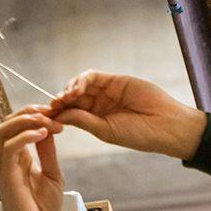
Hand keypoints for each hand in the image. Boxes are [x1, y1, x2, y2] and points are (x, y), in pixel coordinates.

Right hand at [0, 106, 64, 210]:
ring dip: (24, 121)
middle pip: (5, 122)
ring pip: (1, 131)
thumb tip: (49, 129)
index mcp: (16, 158)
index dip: (33, 114)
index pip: (16, 125)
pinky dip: (24, 136)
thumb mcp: (52, 175)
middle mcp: (6, 160)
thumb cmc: (43, 210)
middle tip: (52, 112)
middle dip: (28, 112)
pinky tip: (43, 134)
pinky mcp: (7, 177)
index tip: (56, 113)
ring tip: (47, 121)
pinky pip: (9, 149)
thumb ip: (48, 153)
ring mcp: (4, 168)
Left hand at [47, 71, 206, 159]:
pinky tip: (77, 90)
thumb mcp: (105, 131)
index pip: (70, 114)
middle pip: (71, 98)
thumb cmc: (139, 134)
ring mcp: (106, 91)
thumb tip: (58, 115)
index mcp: (96, 121)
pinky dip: (81, 80)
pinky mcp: (114, 80)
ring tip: (66, 98)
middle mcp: (98, 105)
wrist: (165, 125)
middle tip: (51, 106)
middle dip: (59, 101)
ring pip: (79, 86)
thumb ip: (83, 121)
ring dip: (68, 90)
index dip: (57, 114)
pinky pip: (92, 76)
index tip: (46, 118)